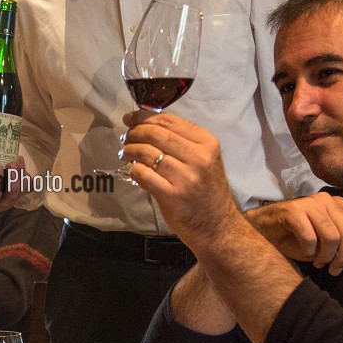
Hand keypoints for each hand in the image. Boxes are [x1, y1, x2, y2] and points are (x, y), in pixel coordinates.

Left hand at [119, 112, 239, 245]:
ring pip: (147, 153)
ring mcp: (185, 177)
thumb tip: (147, 124)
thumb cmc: (207, 191)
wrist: (217, 226)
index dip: (144, 117)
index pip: (169, 121)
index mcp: (207, 143)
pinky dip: (134, 169)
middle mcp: (199, 158)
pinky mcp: (172, 195)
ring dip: (130, 150)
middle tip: (126, 137)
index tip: (130, 118)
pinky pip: (143, 174)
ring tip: (125, 153)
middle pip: (156, 134)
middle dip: (135, 132)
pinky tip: (133, 170)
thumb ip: (182, 142)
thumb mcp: (205, 159)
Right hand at [245, 192, 342, 274]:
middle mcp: (327, 200)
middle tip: (334, 270)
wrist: (264, 229)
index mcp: (339, 205)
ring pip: (332, 236)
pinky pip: (310, 237)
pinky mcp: (293, 210)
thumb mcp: (326, 246)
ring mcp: (310, 203)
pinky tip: (306, 254)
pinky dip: (310, 252)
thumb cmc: (296, 237)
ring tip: (319, 263)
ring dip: (327, 256)